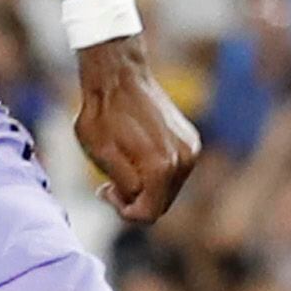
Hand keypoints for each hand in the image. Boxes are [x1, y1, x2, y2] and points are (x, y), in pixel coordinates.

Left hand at [75, 40, 201, 222]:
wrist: (119, 76)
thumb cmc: (102, 113)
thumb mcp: (100, 155)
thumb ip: (124, 186)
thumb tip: (138, 199)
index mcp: (161, 168)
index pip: (148, 215)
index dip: (123, 210)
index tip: (106, 190)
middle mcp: (183, 161)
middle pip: (161, 205)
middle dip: (136, 200)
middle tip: (111, 182)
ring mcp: (191, 150)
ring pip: (168, 189)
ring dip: (146, 186)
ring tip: (124, 165)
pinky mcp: (191, 141)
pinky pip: (175, 172)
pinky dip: (157, 172)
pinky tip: (138, 154)